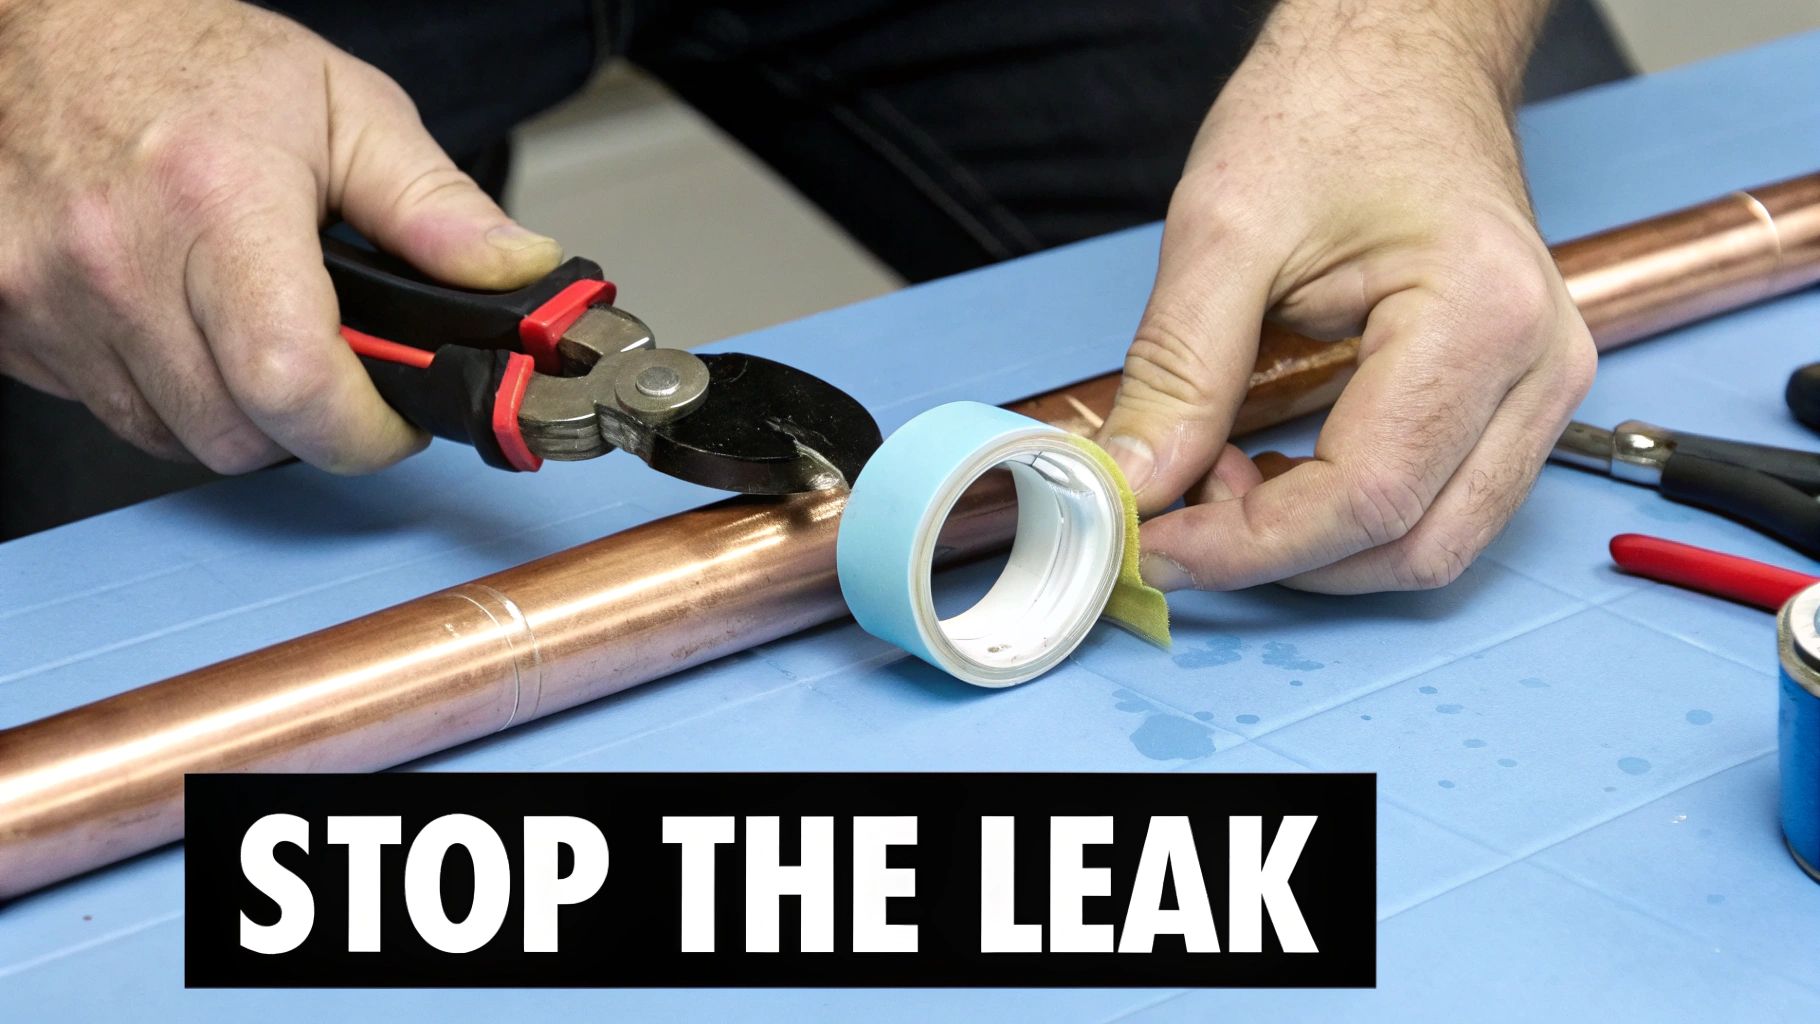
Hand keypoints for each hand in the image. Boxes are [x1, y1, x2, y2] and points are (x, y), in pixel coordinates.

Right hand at [0, 0, 561, 472]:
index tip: (397, 416)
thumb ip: (437, 206)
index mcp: (216, 203)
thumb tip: (517, 275)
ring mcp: (51, 300)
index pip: (293, 383)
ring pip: (178, 438)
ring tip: (255, 329)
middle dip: (312, 422)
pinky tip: (182, 325)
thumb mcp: (344, 107)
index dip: (364, 429)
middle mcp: (118, 261)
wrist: (43, 25)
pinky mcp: (11, 326)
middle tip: (338, 368)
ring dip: (237, 412)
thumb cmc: (186, 56)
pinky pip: (113, 412)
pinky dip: (166, 393)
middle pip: (241, 435)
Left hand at [1095, 0, 1595, 593]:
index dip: (1249, 545)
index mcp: (1482, 317)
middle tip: (1180, 519)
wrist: (1401, 56)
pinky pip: (1443, 504)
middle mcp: (1541, 365)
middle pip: (1416, 544)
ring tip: (1224, 482)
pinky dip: (1350, 521)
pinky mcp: (1519, 396)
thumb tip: (1138, 485)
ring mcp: (1544, 386)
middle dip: (1284, 559)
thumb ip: (1178, 369)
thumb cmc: (1332, 108)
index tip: (1155, 546)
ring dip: (1318, 549)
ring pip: (1436, 543)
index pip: (1368, 496)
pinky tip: (1276, 474)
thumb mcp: (1225, 226)